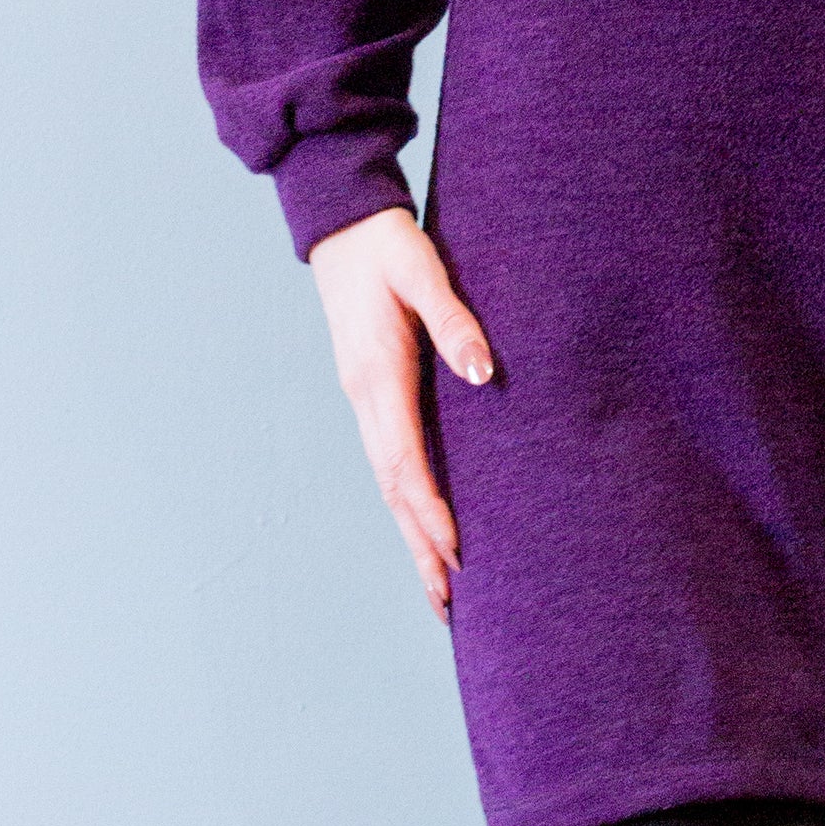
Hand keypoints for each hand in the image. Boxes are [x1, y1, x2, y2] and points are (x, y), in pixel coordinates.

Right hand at [307, 206, 495, 621]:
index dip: (430, 513)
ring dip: (411, 533)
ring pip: (387, 481)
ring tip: (438, 586)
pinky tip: (423, 522)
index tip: (457, 556)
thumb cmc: (388, 243)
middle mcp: (364, 397)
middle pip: (392, 488)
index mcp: (377, 375)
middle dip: (420, 546)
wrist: (342, 221)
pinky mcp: (370, 391)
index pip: (404, 462)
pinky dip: (406, 500)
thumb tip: (481, 373)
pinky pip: (388, 459)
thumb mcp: (424, 270)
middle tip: (447, 604)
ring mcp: (363, 397)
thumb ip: (454, 320)